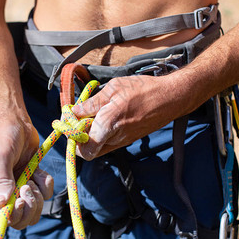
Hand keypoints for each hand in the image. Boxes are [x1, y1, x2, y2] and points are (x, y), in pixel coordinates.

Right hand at [0, 118, 53, 228]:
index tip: (20, 201)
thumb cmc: (1, 135)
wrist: (14, 120)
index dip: (11, 217)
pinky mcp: (32, 179)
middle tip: (28, 187)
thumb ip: (2, 179)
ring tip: (32, 177)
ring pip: (34, 210)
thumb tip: (4, 203)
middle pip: (18, 220)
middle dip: (28, 209)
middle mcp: (3, 193)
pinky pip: (44, 192)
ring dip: (38, 197)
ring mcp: (18, 187)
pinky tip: (38, 170)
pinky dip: (45, 183)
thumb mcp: (0, 155)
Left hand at [71, 74, 189, 159]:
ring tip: (90, 116)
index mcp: (109, 124)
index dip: (71, 136)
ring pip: (97, 147)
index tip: (67, 120)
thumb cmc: (144, 89)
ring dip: (89, 136)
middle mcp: (115, 137)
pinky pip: (108, 143)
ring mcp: (123, 141)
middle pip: (87, 150)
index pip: (83, 146)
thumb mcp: (114, 88)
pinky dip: (100, 134)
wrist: (171, 98)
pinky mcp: (129, 140)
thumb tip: (75, 111)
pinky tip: (103, 117)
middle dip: (78, 137)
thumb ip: (92, 102)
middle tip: (76, 119)